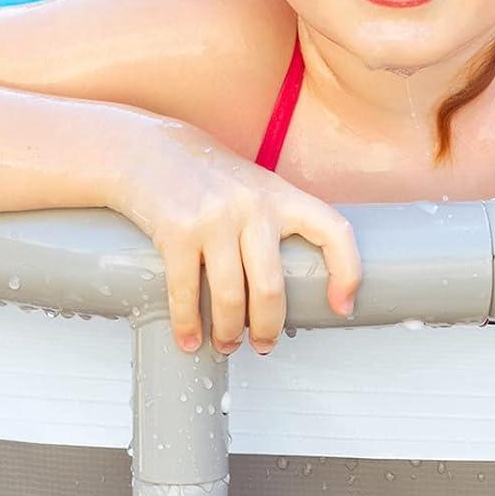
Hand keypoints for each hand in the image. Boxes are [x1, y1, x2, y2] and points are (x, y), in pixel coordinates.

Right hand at [118, 121, 360, 356]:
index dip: (347, 272)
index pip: (334, 231)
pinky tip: (189, 339)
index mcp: (282, 196)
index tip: (343, 307)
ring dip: (228, 332)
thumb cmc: (208, 177)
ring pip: (229, 296)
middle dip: (268, 326)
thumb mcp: (255, 188)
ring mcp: (215, 219)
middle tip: (264, 345)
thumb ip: (277, 221)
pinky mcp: (177, 232)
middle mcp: (254, 207)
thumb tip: (299, 277)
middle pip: (271, 286)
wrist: (148, 150)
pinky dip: (188, 324)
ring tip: (227, 345)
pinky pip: (186, 291)